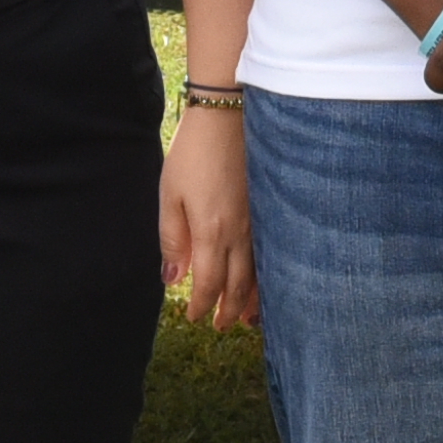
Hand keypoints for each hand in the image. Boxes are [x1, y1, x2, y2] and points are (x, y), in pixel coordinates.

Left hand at [157, 101, 253, 330]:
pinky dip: (268, 276)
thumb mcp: (170, 196)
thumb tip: (172, 280)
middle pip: (237, 286)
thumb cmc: (194, 154)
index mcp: (213, 232)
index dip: (202, 305)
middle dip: (227, 310)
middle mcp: (241, 234)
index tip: (194, 317)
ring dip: (252, 300)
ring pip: (260, 275)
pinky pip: (272, 255)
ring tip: (246, 318)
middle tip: (220, 326)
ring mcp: (261, 222)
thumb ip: (172, 240)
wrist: (229, 117)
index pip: (209, 284)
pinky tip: (266, 282)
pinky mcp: (270, 210)